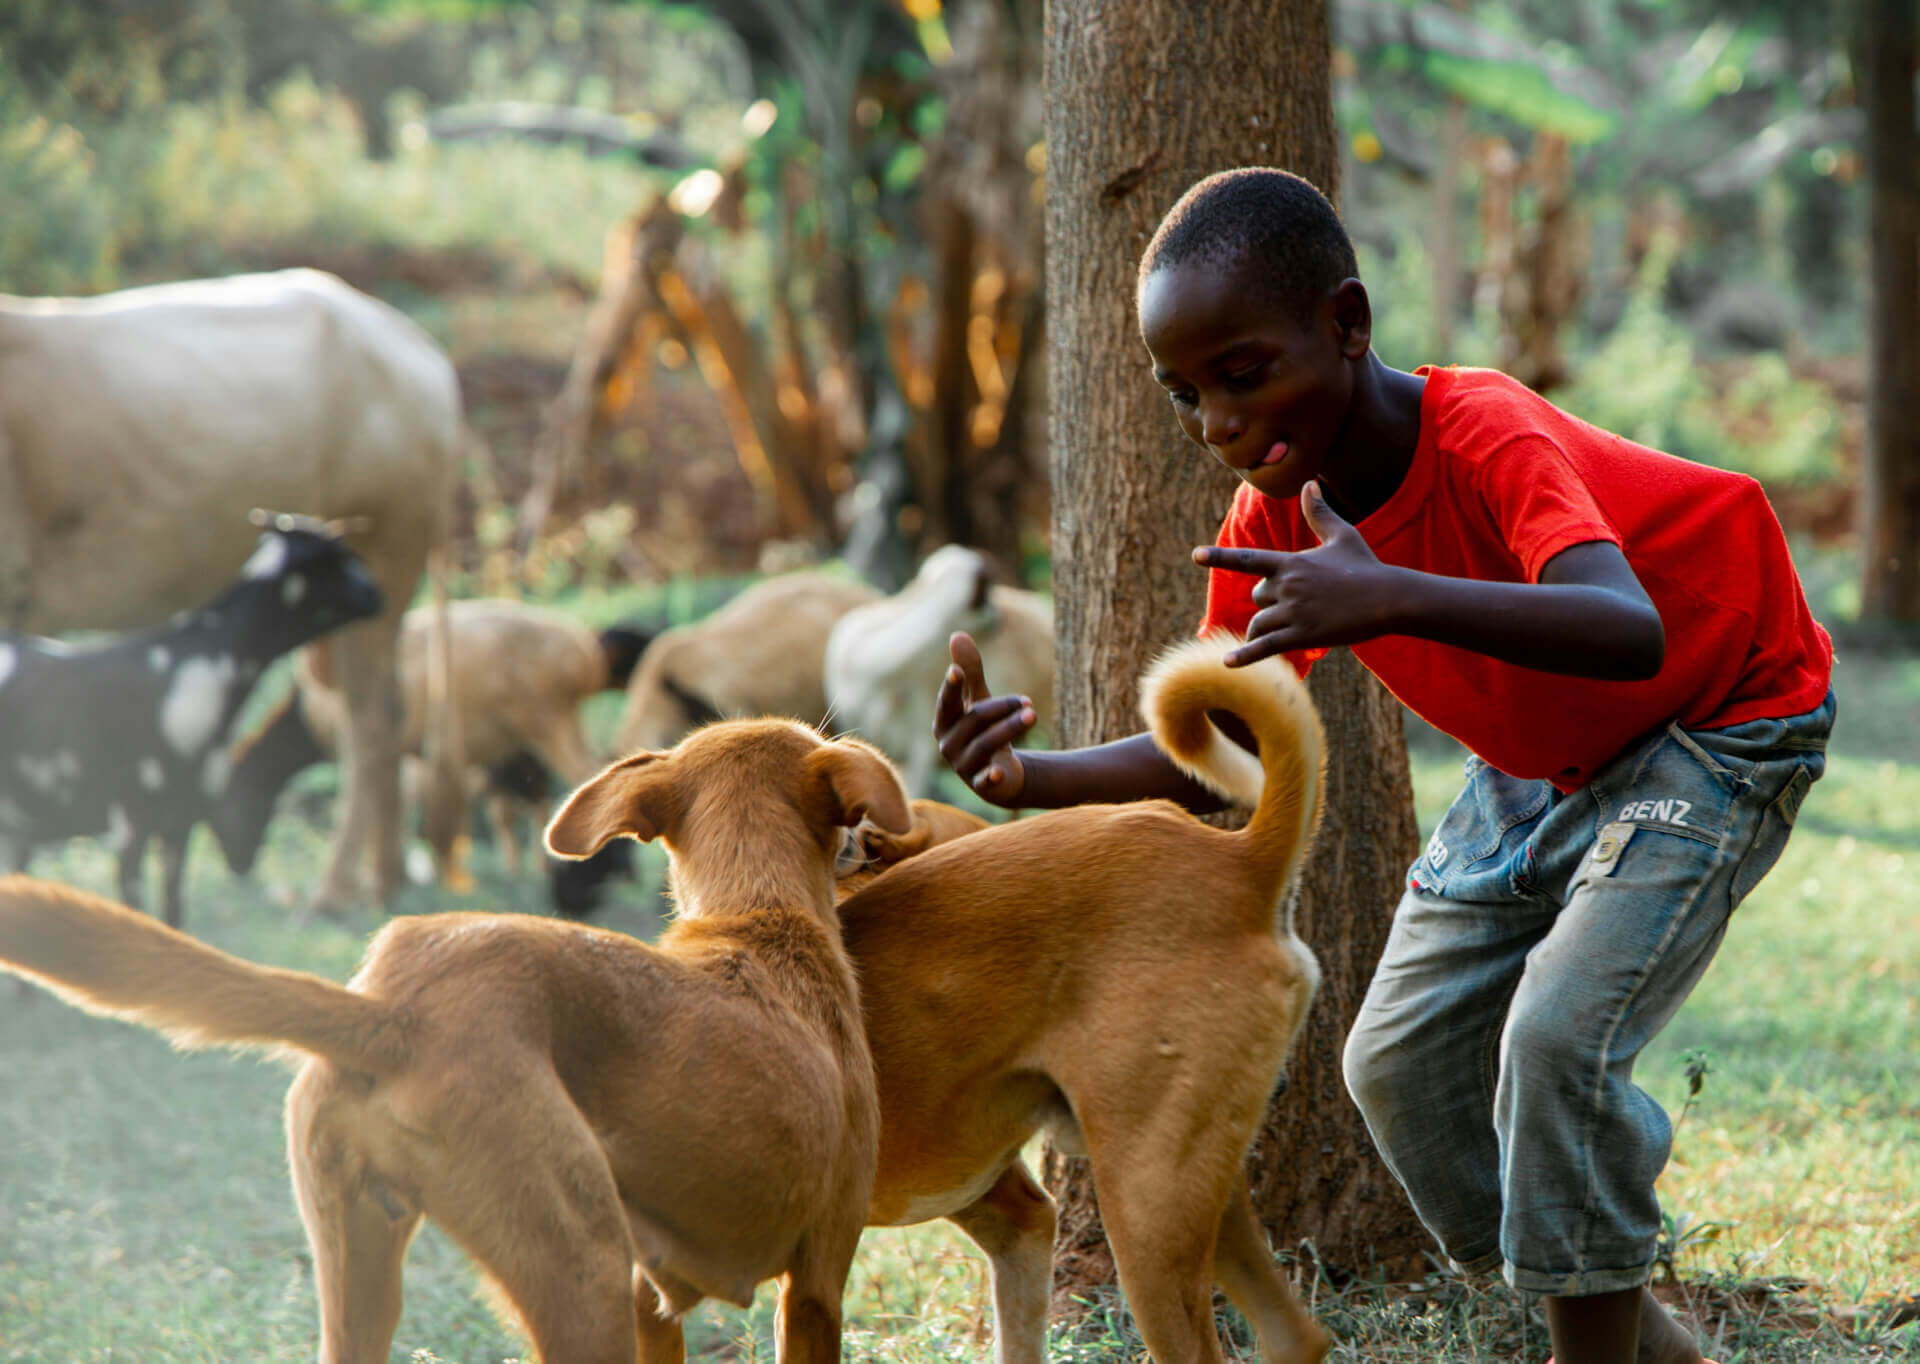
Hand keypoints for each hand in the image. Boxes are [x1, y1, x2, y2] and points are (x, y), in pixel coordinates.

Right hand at [932, 631, 1033, 806]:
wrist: (998, 774)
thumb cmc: (984, 730)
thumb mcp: (978, 699)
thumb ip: (970, 671)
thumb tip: (956, 634)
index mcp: (944, 722)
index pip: (946, 702)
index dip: (951, 687)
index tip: (957, 671)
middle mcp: (949, 745)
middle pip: (975, 720)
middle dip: (1002, 707)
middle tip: (1027, 701)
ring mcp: (964, 766)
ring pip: (986, 743)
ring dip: (1010, 727)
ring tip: (1033, 714)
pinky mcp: (982, 785)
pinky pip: (984, 781)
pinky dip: (990, 776)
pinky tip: (999, 771)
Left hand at [1193, 480, 1400, 666]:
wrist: (1388, 598)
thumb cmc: (1366, 566)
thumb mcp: (1342, 535)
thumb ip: (1319, 513)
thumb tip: (1310, 482)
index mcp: (1291, 562)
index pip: (1247, 559)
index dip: (1219, 557)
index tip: (1194, 555)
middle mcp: (1288, 586)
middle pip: (1257, 596)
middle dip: (1268, 601)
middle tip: (1295, 604)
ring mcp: (1294, 612)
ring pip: (1258, 623)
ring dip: (1262, 628)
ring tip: (1279, 631)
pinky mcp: (1302, 635)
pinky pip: (1265, 647)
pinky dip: (1245, 655)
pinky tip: (1227, 663)